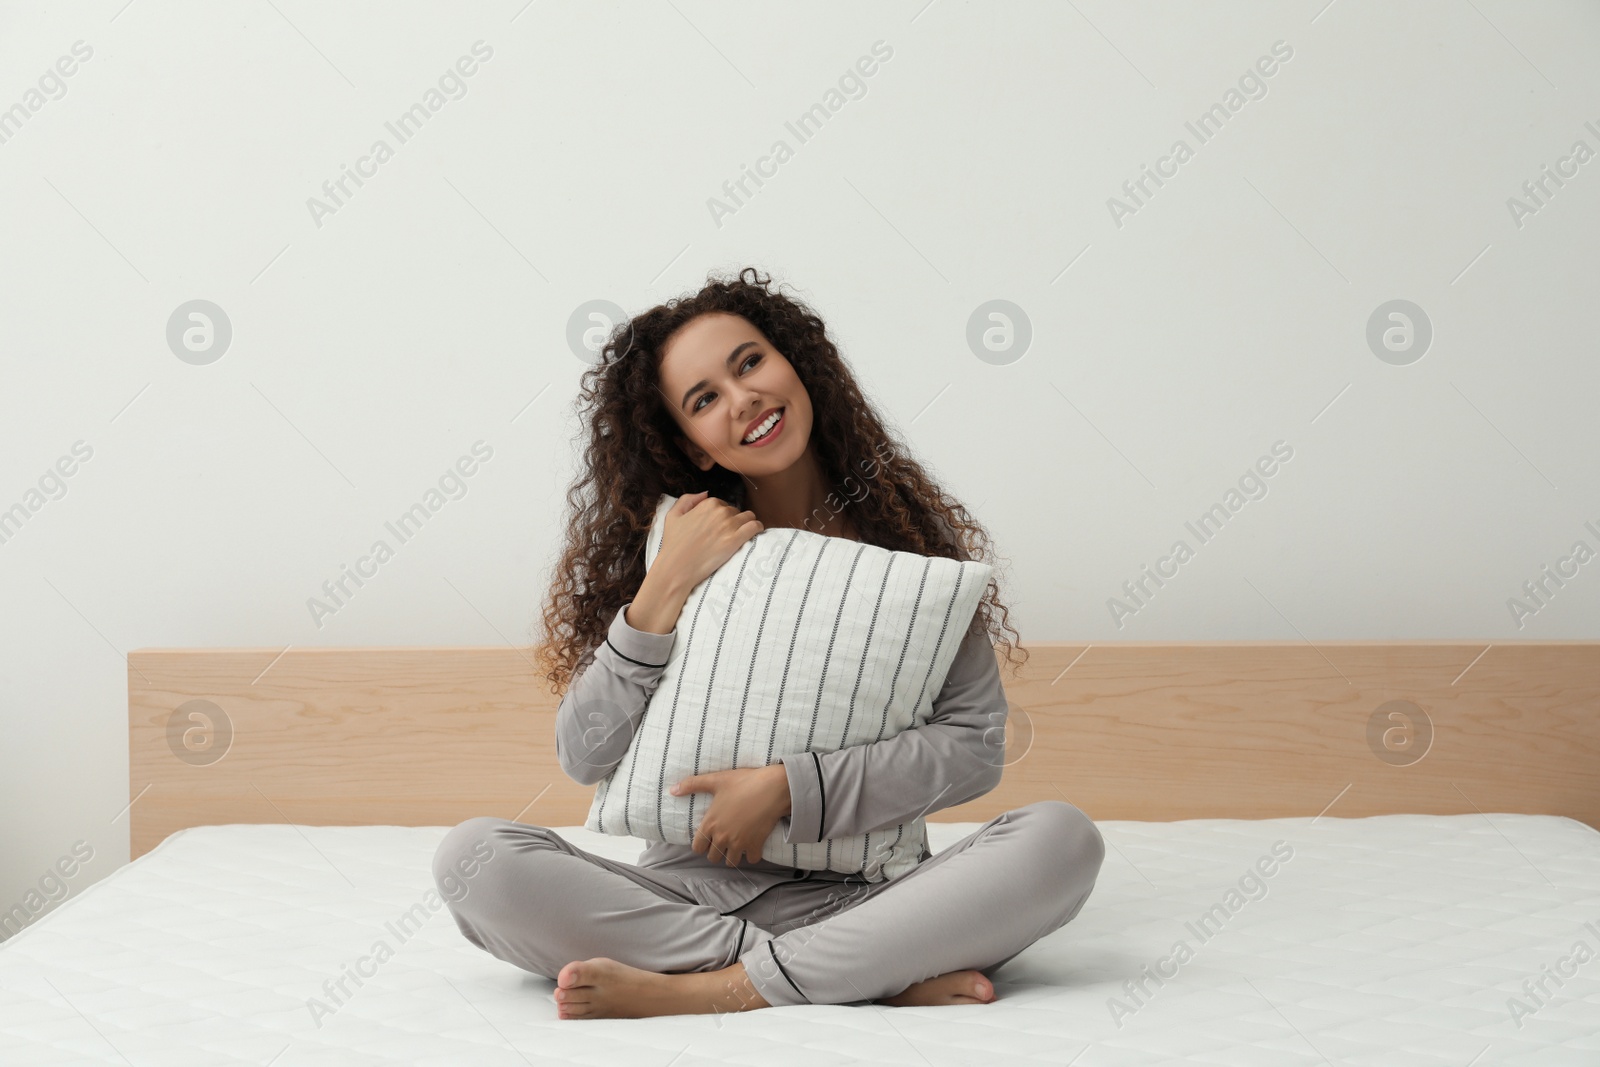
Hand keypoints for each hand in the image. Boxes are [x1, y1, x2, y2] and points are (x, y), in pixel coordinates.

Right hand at [656, 491, 763, 591]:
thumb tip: (705, 493)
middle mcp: (720, 511)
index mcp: (707, 503)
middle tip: (726, 534)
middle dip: (733, 520)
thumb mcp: (673, 515)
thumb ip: (688, 499)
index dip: (722, 515)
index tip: (718, 526)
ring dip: (747, 523)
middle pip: (736, 511)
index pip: (723, 504)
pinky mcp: (736, 540)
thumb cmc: (673, 544)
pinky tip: (755, 533)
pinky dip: (757, 528)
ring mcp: (729, 525)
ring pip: (749, 517)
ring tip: (742, 534)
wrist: (676, 568)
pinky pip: (755, 527)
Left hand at [673, 765, 790, 866]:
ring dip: (732, 856)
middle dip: (716, 851)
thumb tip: (672, 790)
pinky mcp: (756, 845)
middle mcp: (722, 837)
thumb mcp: (716, 780)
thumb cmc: (743, 782)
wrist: (772, 788)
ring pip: (731, 862)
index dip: (701, 844)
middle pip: (713, 857)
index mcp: (710, 824)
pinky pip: (751, 860)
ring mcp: (739, 843)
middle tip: (723, 841)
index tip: (708, 838)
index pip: (697, 848)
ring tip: (736, 845)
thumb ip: (692, 784)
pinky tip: (752, 845)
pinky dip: (752, 855)